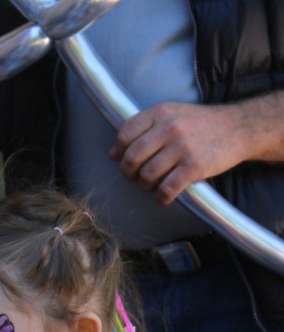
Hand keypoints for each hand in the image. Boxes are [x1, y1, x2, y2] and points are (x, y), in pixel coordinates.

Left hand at [110, 101, 248, 204]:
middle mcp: (170, 128)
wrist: (239, 128)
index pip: (124, 135)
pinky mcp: (194, 166)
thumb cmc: (200, 125)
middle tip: (135, 176)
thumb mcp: (170, 117)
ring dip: (145, 186)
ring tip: (153, 184)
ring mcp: (182, 147)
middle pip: (132, 158)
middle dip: (129, 172)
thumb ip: (142, 131)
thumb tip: (112, 154)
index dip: (120, 152)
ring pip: (147, 175)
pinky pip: (166, 189)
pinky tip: (164, 196)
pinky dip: (161, 197)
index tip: (124, 159)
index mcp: (160, 112)